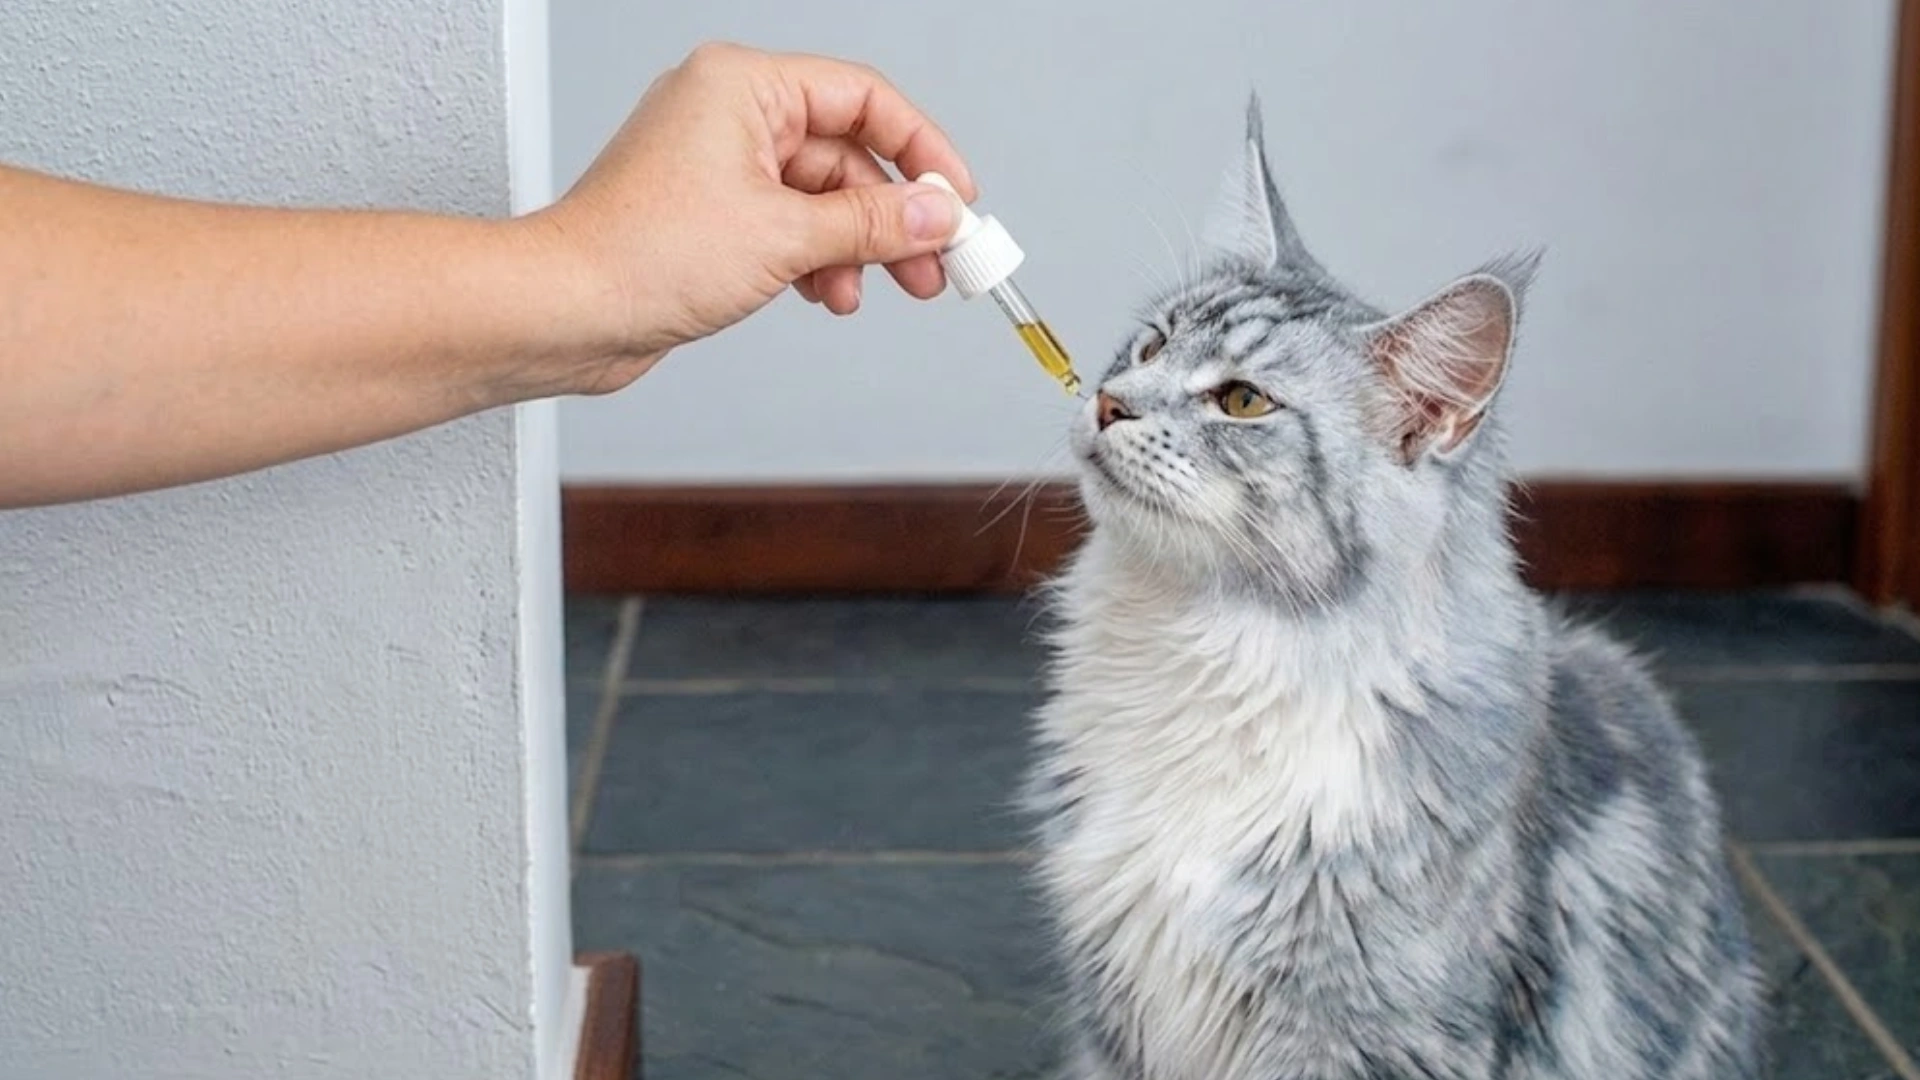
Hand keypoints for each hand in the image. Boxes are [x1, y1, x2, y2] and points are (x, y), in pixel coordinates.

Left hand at [531, 42, 977, 392]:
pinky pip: (789, 225)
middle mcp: (729, 114)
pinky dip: (818, 259)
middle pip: (846, 152)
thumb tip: (936, 216)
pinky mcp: (710, 214)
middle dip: (894, 214)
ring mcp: (717, 165)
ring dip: (857, 246)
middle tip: (937, 261)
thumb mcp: (784, 236)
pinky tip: (829, 293)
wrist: (566, 311)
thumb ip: (873, 223)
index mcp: (742, 86)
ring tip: (882, 288)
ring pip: (820, 196)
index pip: (861, 98)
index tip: (956, 199)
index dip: (920, 149)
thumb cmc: (639, 254)